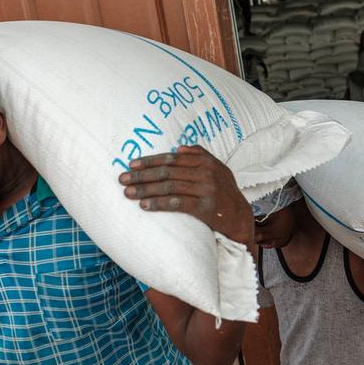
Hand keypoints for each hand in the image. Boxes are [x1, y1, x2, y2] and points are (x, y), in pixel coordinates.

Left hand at [119, 146, 253, 244]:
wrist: (240, 217)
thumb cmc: (224, 191)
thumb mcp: (217, 168)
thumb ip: (200, 155)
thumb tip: (179, 148)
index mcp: (206, 161)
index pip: (172, 158)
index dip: (150, 161)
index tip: (131, 164)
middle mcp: (206, 173)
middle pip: (167, 172)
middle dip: (142, 175)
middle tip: (123, 179)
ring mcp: (206, 190)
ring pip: (169, 187)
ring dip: (145, 189)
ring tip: (128, 193)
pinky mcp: (205, 208)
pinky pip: (177, 204)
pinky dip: (159, 203)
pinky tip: (144, 205)